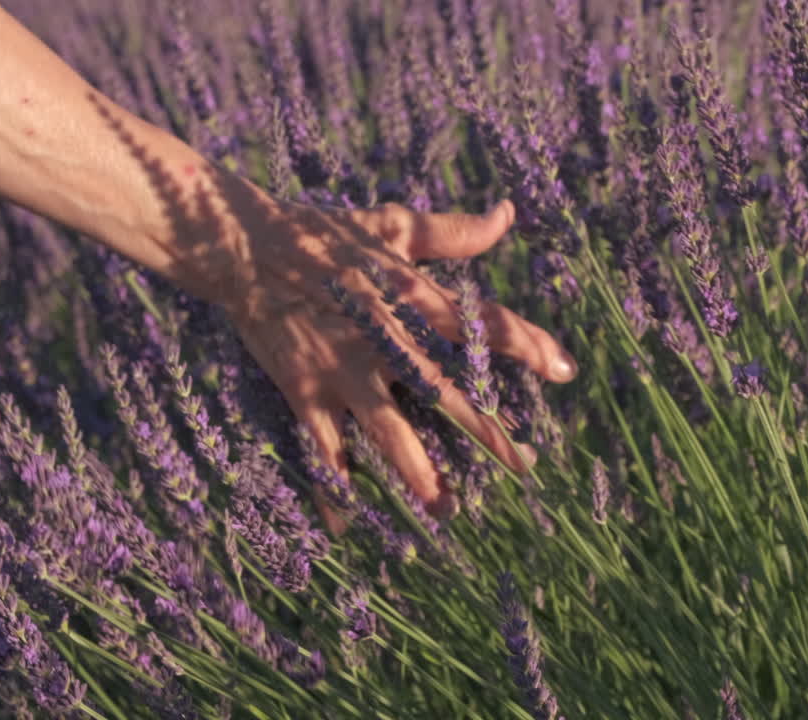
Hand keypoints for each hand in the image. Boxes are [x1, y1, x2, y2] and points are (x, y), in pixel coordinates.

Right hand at [204, 175, 577, 528]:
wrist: (243, 244)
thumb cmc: (322, 232)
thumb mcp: (392, 225)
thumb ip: (454, 231)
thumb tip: (508, 214)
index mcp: (411, 296)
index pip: (482, 324)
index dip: (526, 345)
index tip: (564, 371)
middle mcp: (385, 338)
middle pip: (446, 390)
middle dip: (487, 430)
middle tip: (527, 464)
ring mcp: (343, 368)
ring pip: (387, 428)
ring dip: (417, 471)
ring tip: (446, 508)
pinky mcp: (304, 390)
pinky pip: (324, 447)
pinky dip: (334, 487)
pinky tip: (347, 527)